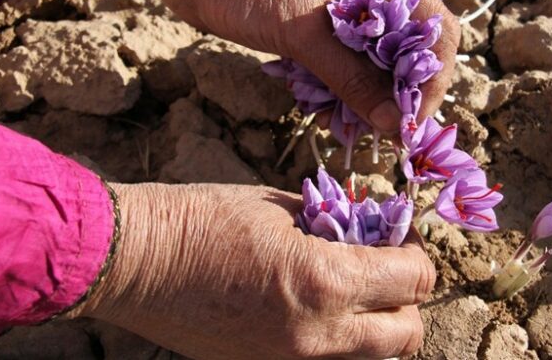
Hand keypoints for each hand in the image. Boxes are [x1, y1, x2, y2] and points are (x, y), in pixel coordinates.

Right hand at [74, 183, 435, 358]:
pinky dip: (337, 340)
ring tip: (353, 292)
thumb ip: (335, 225)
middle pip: (407, 334)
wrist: (136, 262)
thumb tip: (367, 233)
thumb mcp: (279, 207)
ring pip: (372, 358)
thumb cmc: (203, 219)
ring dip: (377, 326)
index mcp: (326, 279)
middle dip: (407, 299)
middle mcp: (319, 333)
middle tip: (385, 268)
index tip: (399, 237)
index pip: (414, 280)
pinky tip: (314, 308)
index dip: (415, 253)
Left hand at [107, 0, 459, 131]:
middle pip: (410, 50)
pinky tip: (325, 111)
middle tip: (377, 132)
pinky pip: (349, 61)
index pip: (435, 30)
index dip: (432, 80)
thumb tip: (394, 123)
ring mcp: (350, 3)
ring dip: (366, 96)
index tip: (411, 122)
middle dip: (396, 94)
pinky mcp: (326, 22)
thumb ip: (350, 79)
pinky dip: (341, 88)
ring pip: (378, 61)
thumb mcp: (301, 35)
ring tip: (344, 126)